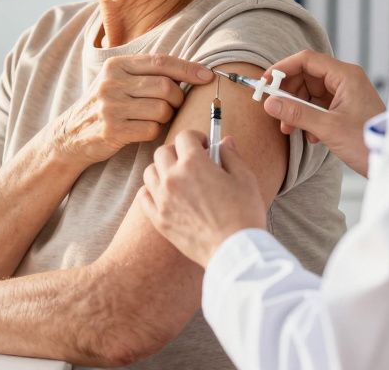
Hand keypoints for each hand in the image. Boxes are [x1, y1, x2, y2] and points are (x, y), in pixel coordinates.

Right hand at [52, 54, 212, 168]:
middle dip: (177, 98)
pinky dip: (154, 131)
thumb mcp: (116, 80)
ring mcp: (111, 106)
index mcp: (116, 65)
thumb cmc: (103, 106)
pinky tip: (143, 130)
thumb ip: (145, 72)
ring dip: (165, 117)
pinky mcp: (112, 129)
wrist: (70, 135)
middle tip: (172, 106)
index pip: (161, 62)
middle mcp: (112, 82)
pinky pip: (151, 129)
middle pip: (165, 86)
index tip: (207, 76)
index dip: (188, 69)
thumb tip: (190, 70)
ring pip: (161, 109)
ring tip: (154, 118)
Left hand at [139, 131, 265, 266]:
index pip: (184, 136)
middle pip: (163, 151)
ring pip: (150, 172)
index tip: (205, 146)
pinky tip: (165, 194)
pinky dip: (151, 191)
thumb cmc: (244, 213)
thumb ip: (231, 156)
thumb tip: (224, 140)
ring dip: (162, 169)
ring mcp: (162, 199)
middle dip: (177, 151)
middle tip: (192, 161)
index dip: (196, 138)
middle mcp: (172, 178)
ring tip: (178, 178)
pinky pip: (143, 196)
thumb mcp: (245, 178)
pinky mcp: (159, 219)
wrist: (234, 250)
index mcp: (194, 164)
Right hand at [264, 50, 385, 176]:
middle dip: (288, 94)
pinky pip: (318, 106)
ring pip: (310, 93)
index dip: (283, 69)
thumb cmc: (368, 143)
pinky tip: (310, 135)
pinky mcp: (344, 109)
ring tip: (290, 128)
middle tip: (275, 110)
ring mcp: (345, 94)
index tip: (265, 83)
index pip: (306, 60)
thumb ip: (297, 113)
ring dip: (296, 109)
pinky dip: (308, 117)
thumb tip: (269, 103)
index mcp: (345, 76)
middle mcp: (345, 80)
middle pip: (306, 76)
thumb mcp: (328, 128)